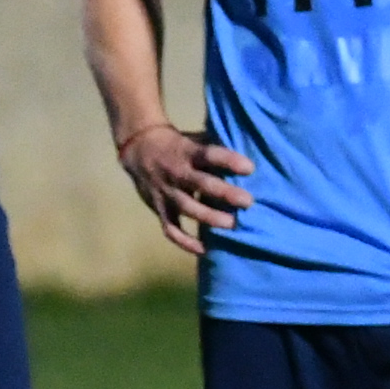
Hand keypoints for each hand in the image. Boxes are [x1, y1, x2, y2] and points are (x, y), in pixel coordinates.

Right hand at [118, 122, 253, 254]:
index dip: (228, 161)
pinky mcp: (159, 208)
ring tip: (232, 225)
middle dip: (225, 193)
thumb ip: (216, 148)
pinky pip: (170, 228)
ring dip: (209, 218)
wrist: (139, 149)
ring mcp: (166, 192)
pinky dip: (185, 241)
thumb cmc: (180, 145)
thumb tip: (250, 152)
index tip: (250, 168)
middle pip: (201, 184)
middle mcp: (176, 172)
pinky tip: (204, 249)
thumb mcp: (195, 139)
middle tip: (248, 201)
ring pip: (187, 208)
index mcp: (188, 151)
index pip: (209, 154)